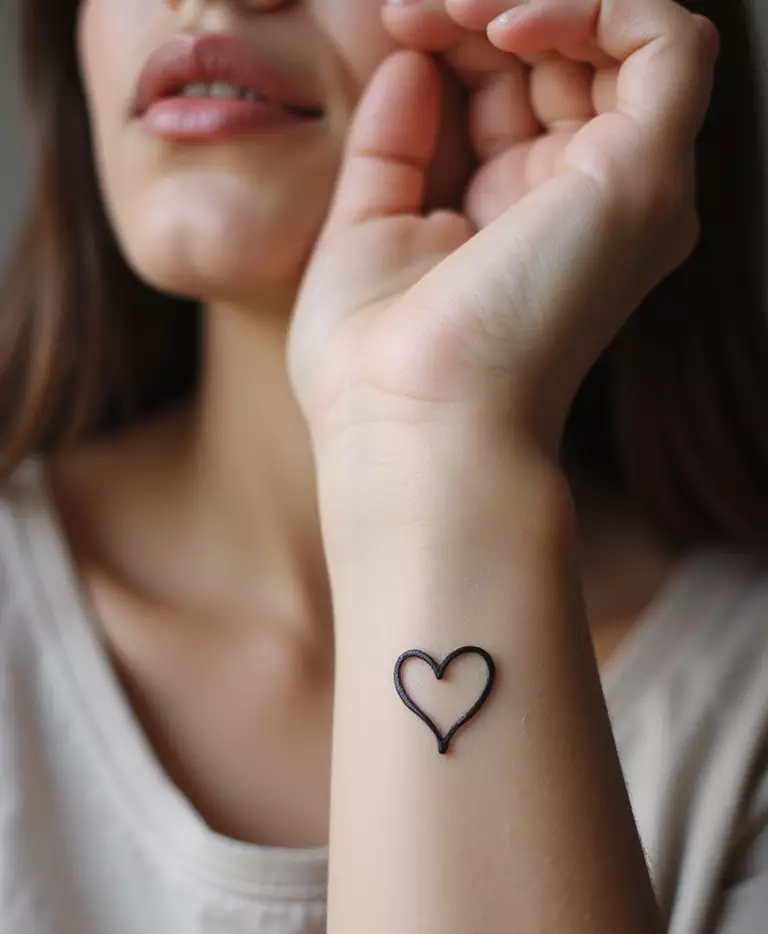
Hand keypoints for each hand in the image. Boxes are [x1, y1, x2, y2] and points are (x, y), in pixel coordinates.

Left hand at [288, 0, 718, 467]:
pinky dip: (592, 3)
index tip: (394, 27)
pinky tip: (500, 25)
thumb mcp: (368, 232)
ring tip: (448, 6)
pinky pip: (664, 40)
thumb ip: (396, 145)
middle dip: (486, 10)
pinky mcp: (643, 177)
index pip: (518, 89)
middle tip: (411, 7)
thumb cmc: (377, 369)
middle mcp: (586, 206)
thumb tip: (414, 59)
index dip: (461, 37)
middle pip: (570, 55)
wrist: (412, 431)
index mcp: (523, 222)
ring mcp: (625, 192)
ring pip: (624, 36)